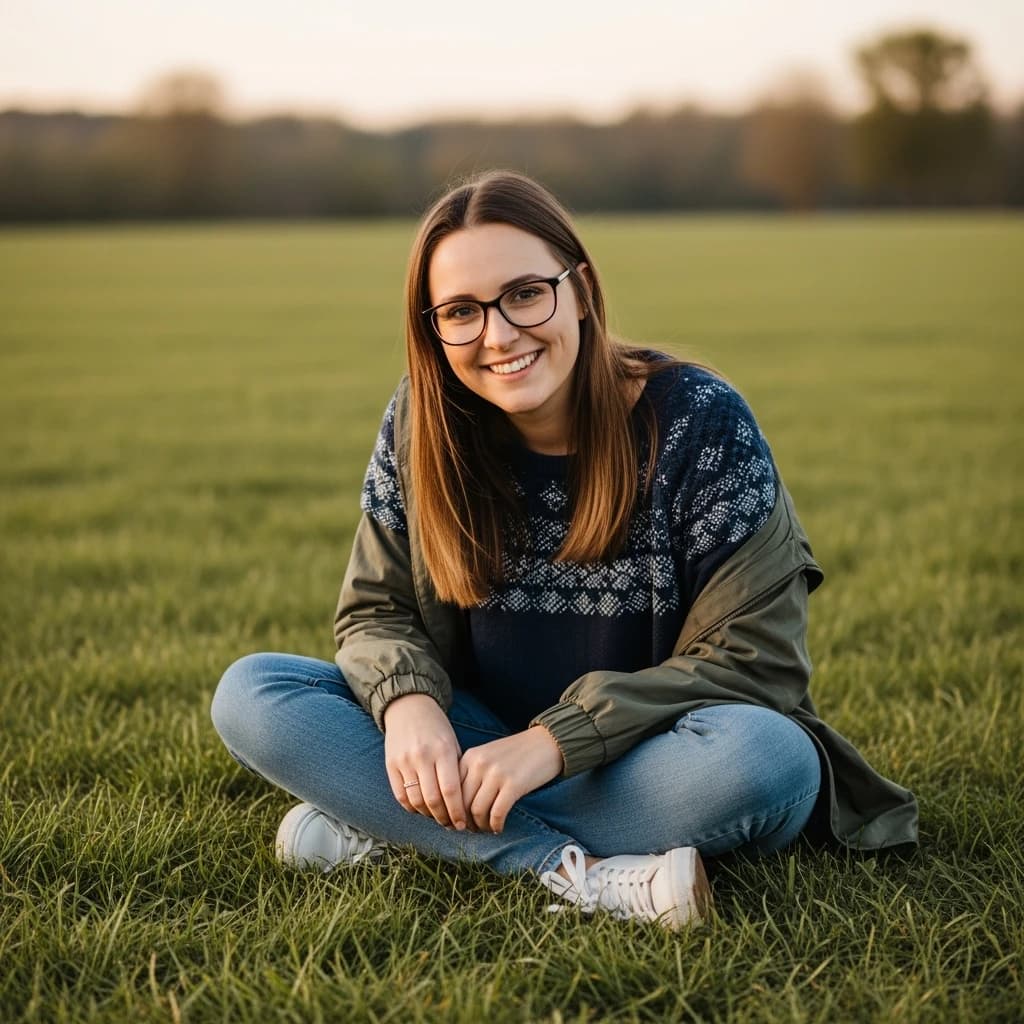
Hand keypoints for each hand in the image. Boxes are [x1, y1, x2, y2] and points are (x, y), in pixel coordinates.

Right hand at [383, 693, 466, 829]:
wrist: (409, 707)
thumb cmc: (437, 728)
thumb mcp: (453, 743)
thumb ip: (457, 770)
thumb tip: (464, 804)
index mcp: (443, 750)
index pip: (451, 791)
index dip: (457, 812)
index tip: (462, 823)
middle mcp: (422, 756)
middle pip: (433, 800)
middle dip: (444, 818)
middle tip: (451, 825)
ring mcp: (404, 761)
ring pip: (416, 801)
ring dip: (428, 815)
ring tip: (438, 817)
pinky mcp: (390, 765)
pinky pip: (400, 796)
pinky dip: (412, 808)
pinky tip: (421, 808)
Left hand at [459, 727, 563, 833]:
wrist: (546, 742)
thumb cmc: (517, 753)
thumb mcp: (488, 756)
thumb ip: (472, 774)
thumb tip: (459, 807)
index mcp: (470, 756)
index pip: (451, 790)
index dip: (452, 811)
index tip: (458, 822)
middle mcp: (479, 764)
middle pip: (462, 803)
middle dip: (465, 822)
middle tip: (473, 830)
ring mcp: (496, 774)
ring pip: (477, 811)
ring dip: (481, 826)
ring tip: (487, 829)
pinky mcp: (513, 784)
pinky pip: (497, 813)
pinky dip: (495, 825)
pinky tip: (499, 828)